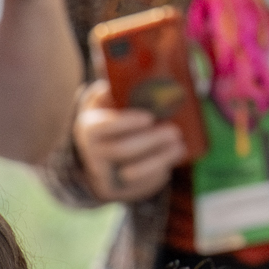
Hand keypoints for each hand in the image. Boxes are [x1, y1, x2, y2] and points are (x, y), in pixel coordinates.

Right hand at [72, 81, 188, 203]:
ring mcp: (103, 175)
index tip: (149, 117)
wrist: (96, 159)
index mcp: (89, 128)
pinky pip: (139, 185)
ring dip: (160, 158)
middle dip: (152, 140)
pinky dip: (158, 173)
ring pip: (133, 171)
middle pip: (122, 149)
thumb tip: (119, 77)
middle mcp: (92, 153)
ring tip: (179, 146)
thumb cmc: (107, 123)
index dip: (127, 122)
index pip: (104, 126)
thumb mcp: (101, 106)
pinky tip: (171, 160)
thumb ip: (108, 92)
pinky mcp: (116, 190)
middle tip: (175, 131)